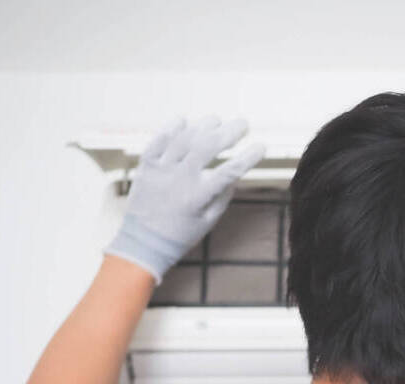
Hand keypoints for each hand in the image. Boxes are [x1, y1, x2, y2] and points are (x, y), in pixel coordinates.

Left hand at [103, 116, 265, 283]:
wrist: (143, 242)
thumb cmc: (181, 234)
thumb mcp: (208, 221)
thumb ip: (222, 197)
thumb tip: (234, 175)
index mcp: (199, 196)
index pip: (229, 171)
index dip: (248, 157)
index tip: (261, 146)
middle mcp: (180, 179)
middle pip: (208, 147)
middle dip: (229, 132)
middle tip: (243, 124)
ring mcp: (161, 170)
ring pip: (185, 139)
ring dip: (203, 126)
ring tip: (217, 120)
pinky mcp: (146, 166)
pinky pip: (158, 141)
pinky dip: (171, 128)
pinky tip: (183, 120)